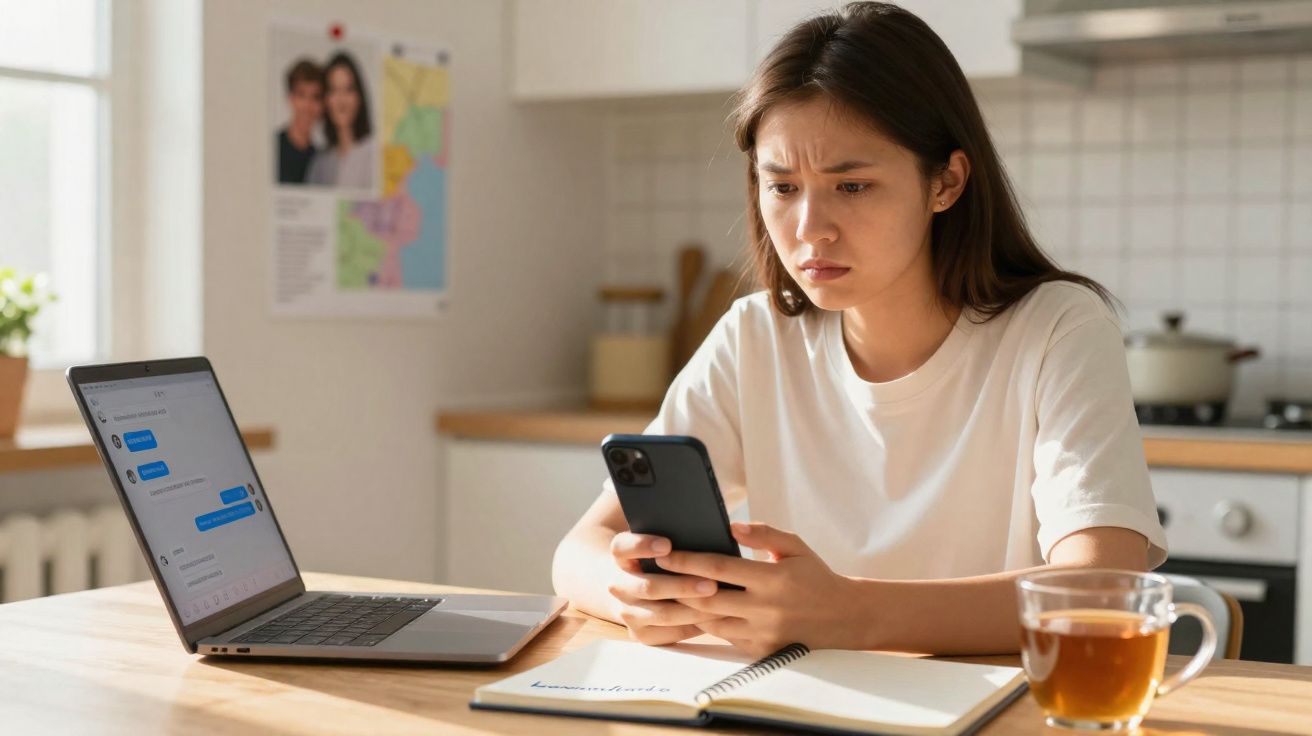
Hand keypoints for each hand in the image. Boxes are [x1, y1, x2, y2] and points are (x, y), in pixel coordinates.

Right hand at [606, 531, 722, 645]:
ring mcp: (627, 612)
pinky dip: (694, 626)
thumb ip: (675, 537)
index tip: (667, 545)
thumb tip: (712, 530)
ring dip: (694, 610)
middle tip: (712, 584)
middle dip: (682, 586)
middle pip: (649, 587)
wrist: (633, 589)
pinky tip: (716, 618)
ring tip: (722, 605)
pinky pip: (670, 634)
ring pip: (663, 614)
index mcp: (620, 556)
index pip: (622, 547)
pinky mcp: (640, 634)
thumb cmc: (658, 559)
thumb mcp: (657, 545)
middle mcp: (618, 585)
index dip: (642, 546)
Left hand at [658, 522, 861, 656]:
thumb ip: (764, 534)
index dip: (687, 561)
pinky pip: (723, 637)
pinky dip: (704, 625)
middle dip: (674, 586)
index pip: (719, 568)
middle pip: (706, 598)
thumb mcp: (795, 547)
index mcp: (772, 578)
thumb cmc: (815, 576)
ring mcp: (761, 632)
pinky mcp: (759, 650)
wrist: (843, 617)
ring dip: (683, 609)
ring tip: (660, 597)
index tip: (663, 555)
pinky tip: (687, 614)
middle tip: (649, 577)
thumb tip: (731, 525)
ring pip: (709, 622)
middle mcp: (764, 608)